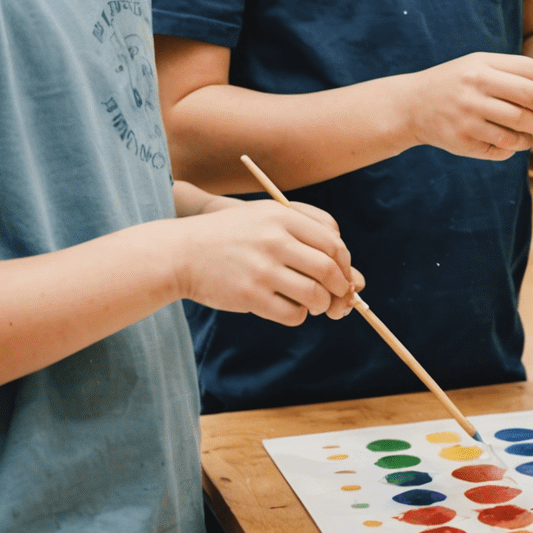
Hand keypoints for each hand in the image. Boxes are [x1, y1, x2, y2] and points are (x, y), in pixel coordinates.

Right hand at [173, 199, 361, 324]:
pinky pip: (292, 314)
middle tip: (338, 296)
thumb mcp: (266, 219)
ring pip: (315, 294)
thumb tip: (351, 274)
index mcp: (282, 216)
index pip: (333, 240)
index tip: (343, 273)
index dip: (345, 262)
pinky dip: (299, 316)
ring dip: (322, 305)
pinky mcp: (250, 295)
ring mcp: (262, 269)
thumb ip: (306, 235)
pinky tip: (290, 309)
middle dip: (341, 287)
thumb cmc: (232, 237)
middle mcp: (275, 240)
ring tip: (315, 304)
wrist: (182, 252)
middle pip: (329, 268)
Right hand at [403, 52, 532, 160]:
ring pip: (519, 128)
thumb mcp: (478, 65)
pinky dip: (514, 147)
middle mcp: (474, 89)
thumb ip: (512, 71)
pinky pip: (503, 148)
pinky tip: (511, 142)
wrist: (412, 105)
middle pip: (530, 98)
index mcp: (481, 66)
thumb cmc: (456, 82)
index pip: (532, 72)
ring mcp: (468, 117)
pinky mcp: (463, 142)